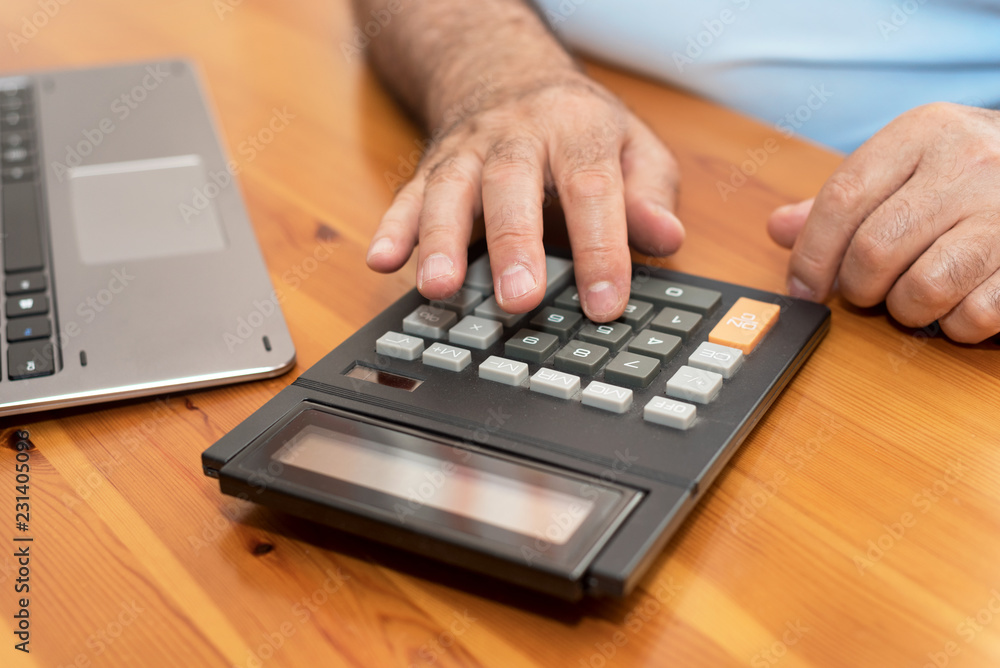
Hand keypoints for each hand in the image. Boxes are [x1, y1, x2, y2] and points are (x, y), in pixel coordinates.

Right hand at [366, 73, 684, 321]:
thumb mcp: (632, 146)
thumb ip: (650, 193)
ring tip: (439, 288)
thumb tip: (666, 237)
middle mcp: (517, 134)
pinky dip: (393, 228)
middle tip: (519, 299)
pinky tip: (383, 260)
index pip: (592, 189)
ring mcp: (469, 150)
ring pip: (451, 189)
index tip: (604, 303)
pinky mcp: (432, 166)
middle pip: (512, 184)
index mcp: (577, 129)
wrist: (505, 73)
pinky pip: (407, 195)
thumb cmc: (577, 126)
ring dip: (441, 240)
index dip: (600, 249)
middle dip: (514, 244)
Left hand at [768, 103, 999, 342]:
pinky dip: (957, 325)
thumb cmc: (969, 176)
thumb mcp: (907, 166)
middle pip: (874, 251)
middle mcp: (970, 163)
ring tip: (915, 296)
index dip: (811, 255)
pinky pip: (973, 316)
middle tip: (867, 290)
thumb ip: (845, 201)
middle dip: (857, 288)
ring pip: (922, 290)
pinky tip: (961, 304)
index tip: (802, 288)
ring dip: (906, 310)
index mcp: (924, 132)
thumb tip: (780, 228)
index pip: (842, 199)